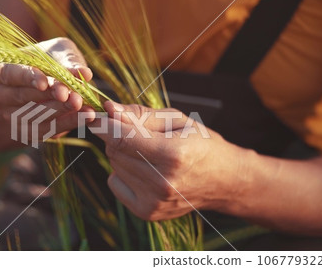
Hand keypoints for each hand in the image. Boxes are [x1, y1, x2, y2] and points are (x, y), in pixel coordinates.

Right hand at [0, 37, 94, 139]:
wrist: (50, 82)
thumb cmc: (51, 60)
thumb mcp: (59, 52)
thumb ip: (69, 61)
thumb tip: (83, 73)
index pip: (9, 74)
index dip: (26, 78)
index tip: (45, 82)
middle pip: (23, 97)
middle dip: (50, 97)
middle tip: (72, 96)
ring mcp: (12, 117)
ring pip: (35, 117)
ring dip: (61, 112)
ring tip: (83, 106)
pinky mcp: (28, 132)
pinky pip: (47, 131)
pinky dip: (68, 124)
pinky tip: (86, 116)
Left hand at [92, 101, 246, 220]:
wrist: (225, 181)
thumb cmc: (202, 144)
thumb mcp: (177, 120)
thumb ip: (140, 115)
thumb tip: (108, 109)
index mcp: (172, 154)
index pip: (120, 138)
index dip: (104, 125)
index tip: (96, 116)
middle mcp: (161, 182)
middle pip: (114, 151)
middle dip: (118, 136)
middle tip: (139, 134)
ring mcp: (154, 201)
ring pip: (114, 165)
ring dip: (123, 154)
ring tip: (150, 153)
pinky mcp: (147, 212)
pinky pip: (115, 183)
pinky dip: (123, 172)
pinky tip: (145, 170)